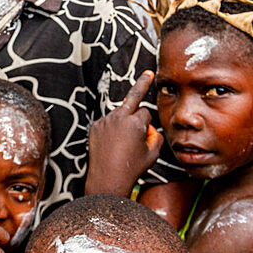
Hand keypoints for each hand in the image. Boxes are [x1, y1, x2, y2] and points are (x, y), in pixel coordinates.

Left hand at [85, 71, 162, 196]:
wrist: (107, 179)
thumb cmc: (132, 168)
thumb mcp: (153, 154)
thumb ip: (156, 136)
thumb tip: (150, 127)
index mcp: (135, 123)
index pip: (146, 113)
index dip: (147, 125)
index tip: (146, 132)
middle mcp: (119, 117)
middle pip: (133, 96)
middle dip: (142, 83)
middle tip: (148, 73)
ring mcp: (105, 121)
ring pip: (119, 115)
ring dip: (123, 123)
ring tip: (120, 144)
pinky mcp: (95, 126)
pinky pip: (108, 123)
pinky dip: (111, 130)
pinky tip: (111, 145)